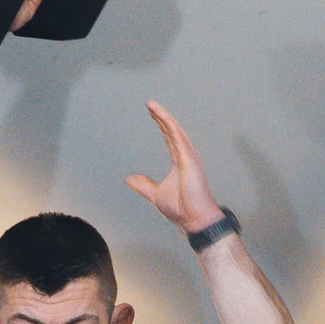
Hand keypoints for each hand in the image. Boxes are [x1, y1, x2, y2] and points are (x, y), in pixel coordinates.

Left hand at [126, 101, 225, 234]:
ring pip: (175, 131)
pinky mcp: (189, 160)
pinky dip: (170, 126)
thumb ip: (144, 185)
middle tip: (150, 104)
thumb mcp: (156, 194)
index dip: (161, 125)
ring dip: (164, 117)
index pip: (169, 138)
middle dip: (162, 117)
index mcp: (179, 162)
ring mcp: (189, 157)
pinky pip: (178, 138)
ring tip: (152, 105)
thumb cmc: (182, 209)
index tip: (152, 114)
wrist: (194, 220)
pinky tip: (162, 116)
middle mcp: (186, 156)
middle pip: (172, 131)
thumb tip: (130, 179)